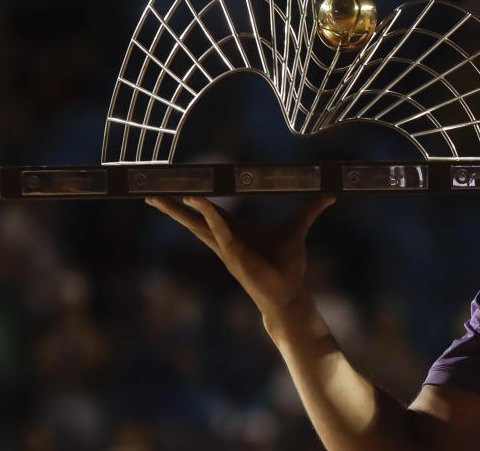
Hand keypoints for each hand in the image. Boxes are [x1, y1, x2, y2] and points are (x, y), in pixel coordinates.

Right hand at [145, 195, 335, 316]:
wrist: (288, 293)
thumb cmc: (288, 264)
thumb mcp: (298, 227)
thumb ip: (310, 208)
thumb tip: (330, 193)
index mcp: (234, 232)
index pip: (208, 212)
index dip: (193, 199)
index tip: (177, 186)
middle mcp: (225, 240)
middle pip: (192, 219)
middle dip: (171, 206)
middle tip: (149, 193)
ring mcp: (226, 248)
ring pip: (198, 223)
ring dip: (180, 209)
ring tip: (159, 196)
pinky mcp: (234, 254)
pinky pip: (219, 230)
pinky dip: (209, 215)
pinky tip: (198, 201)